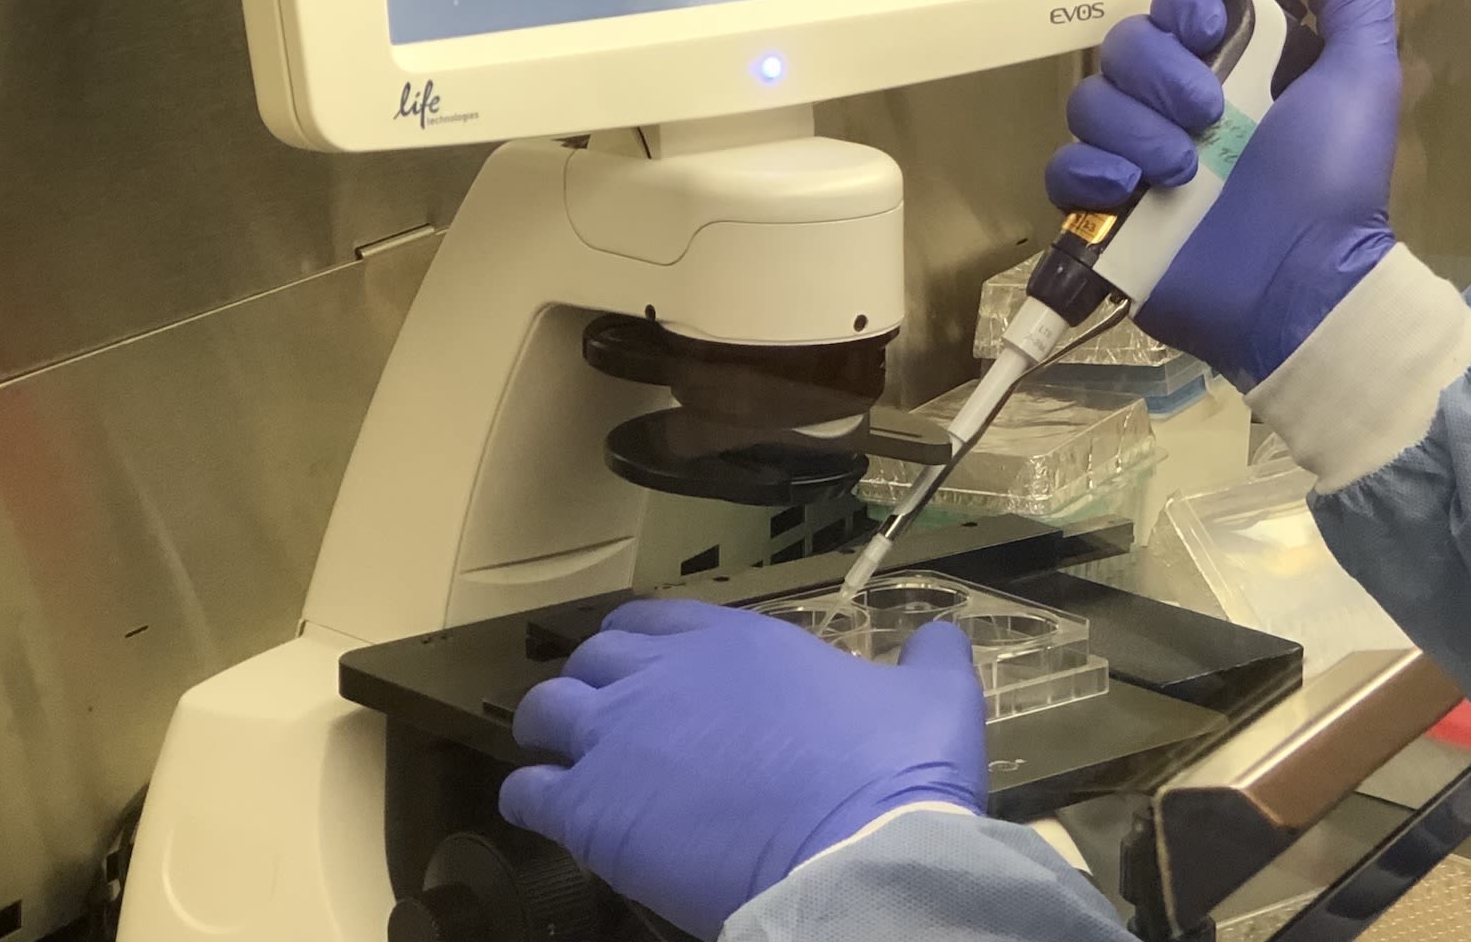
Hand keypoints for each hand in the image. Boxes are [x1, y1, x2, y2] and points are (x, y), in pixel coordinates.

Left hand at [500, 600, 986, 939]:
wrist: (857, 851)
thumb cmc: (893, 770)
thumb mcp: (932, 697)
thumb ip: (930, 658)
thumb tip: (942, 634)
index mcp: (739, 640)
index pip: (655, 618)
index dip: (642, 643)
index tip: (649, 670)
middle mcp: (666, 673)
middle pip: (591, 658)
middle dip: (592, 684)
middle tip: (611, 724)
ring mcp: (621, 738)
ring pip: (543, 711)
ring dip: (549, 732)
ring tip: (565, 762)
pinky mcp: (593, 810)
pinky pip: (528, 792)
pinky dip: (530, 798)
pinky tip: (548, 813)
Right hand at [1045, 0, 1398, 383]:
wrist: (1301, 284)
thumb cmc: (1333, 180)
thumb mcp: (1364, 77)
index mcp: (1236, 68)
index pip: (1175, 4)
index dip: (1185, 10)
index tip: (1214, 36)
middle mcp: (1181, 105)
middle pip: (1124, 45)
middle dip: (1161, 75)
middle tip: (1209, 117)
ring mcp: (1140, 160)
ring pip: (1090, 101)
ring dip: (1134, 130)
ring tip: (1183, 173)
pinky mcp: (1109, 213)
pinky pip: (1062, 169)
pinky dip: (1088, 173)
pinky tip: (1129, 192)